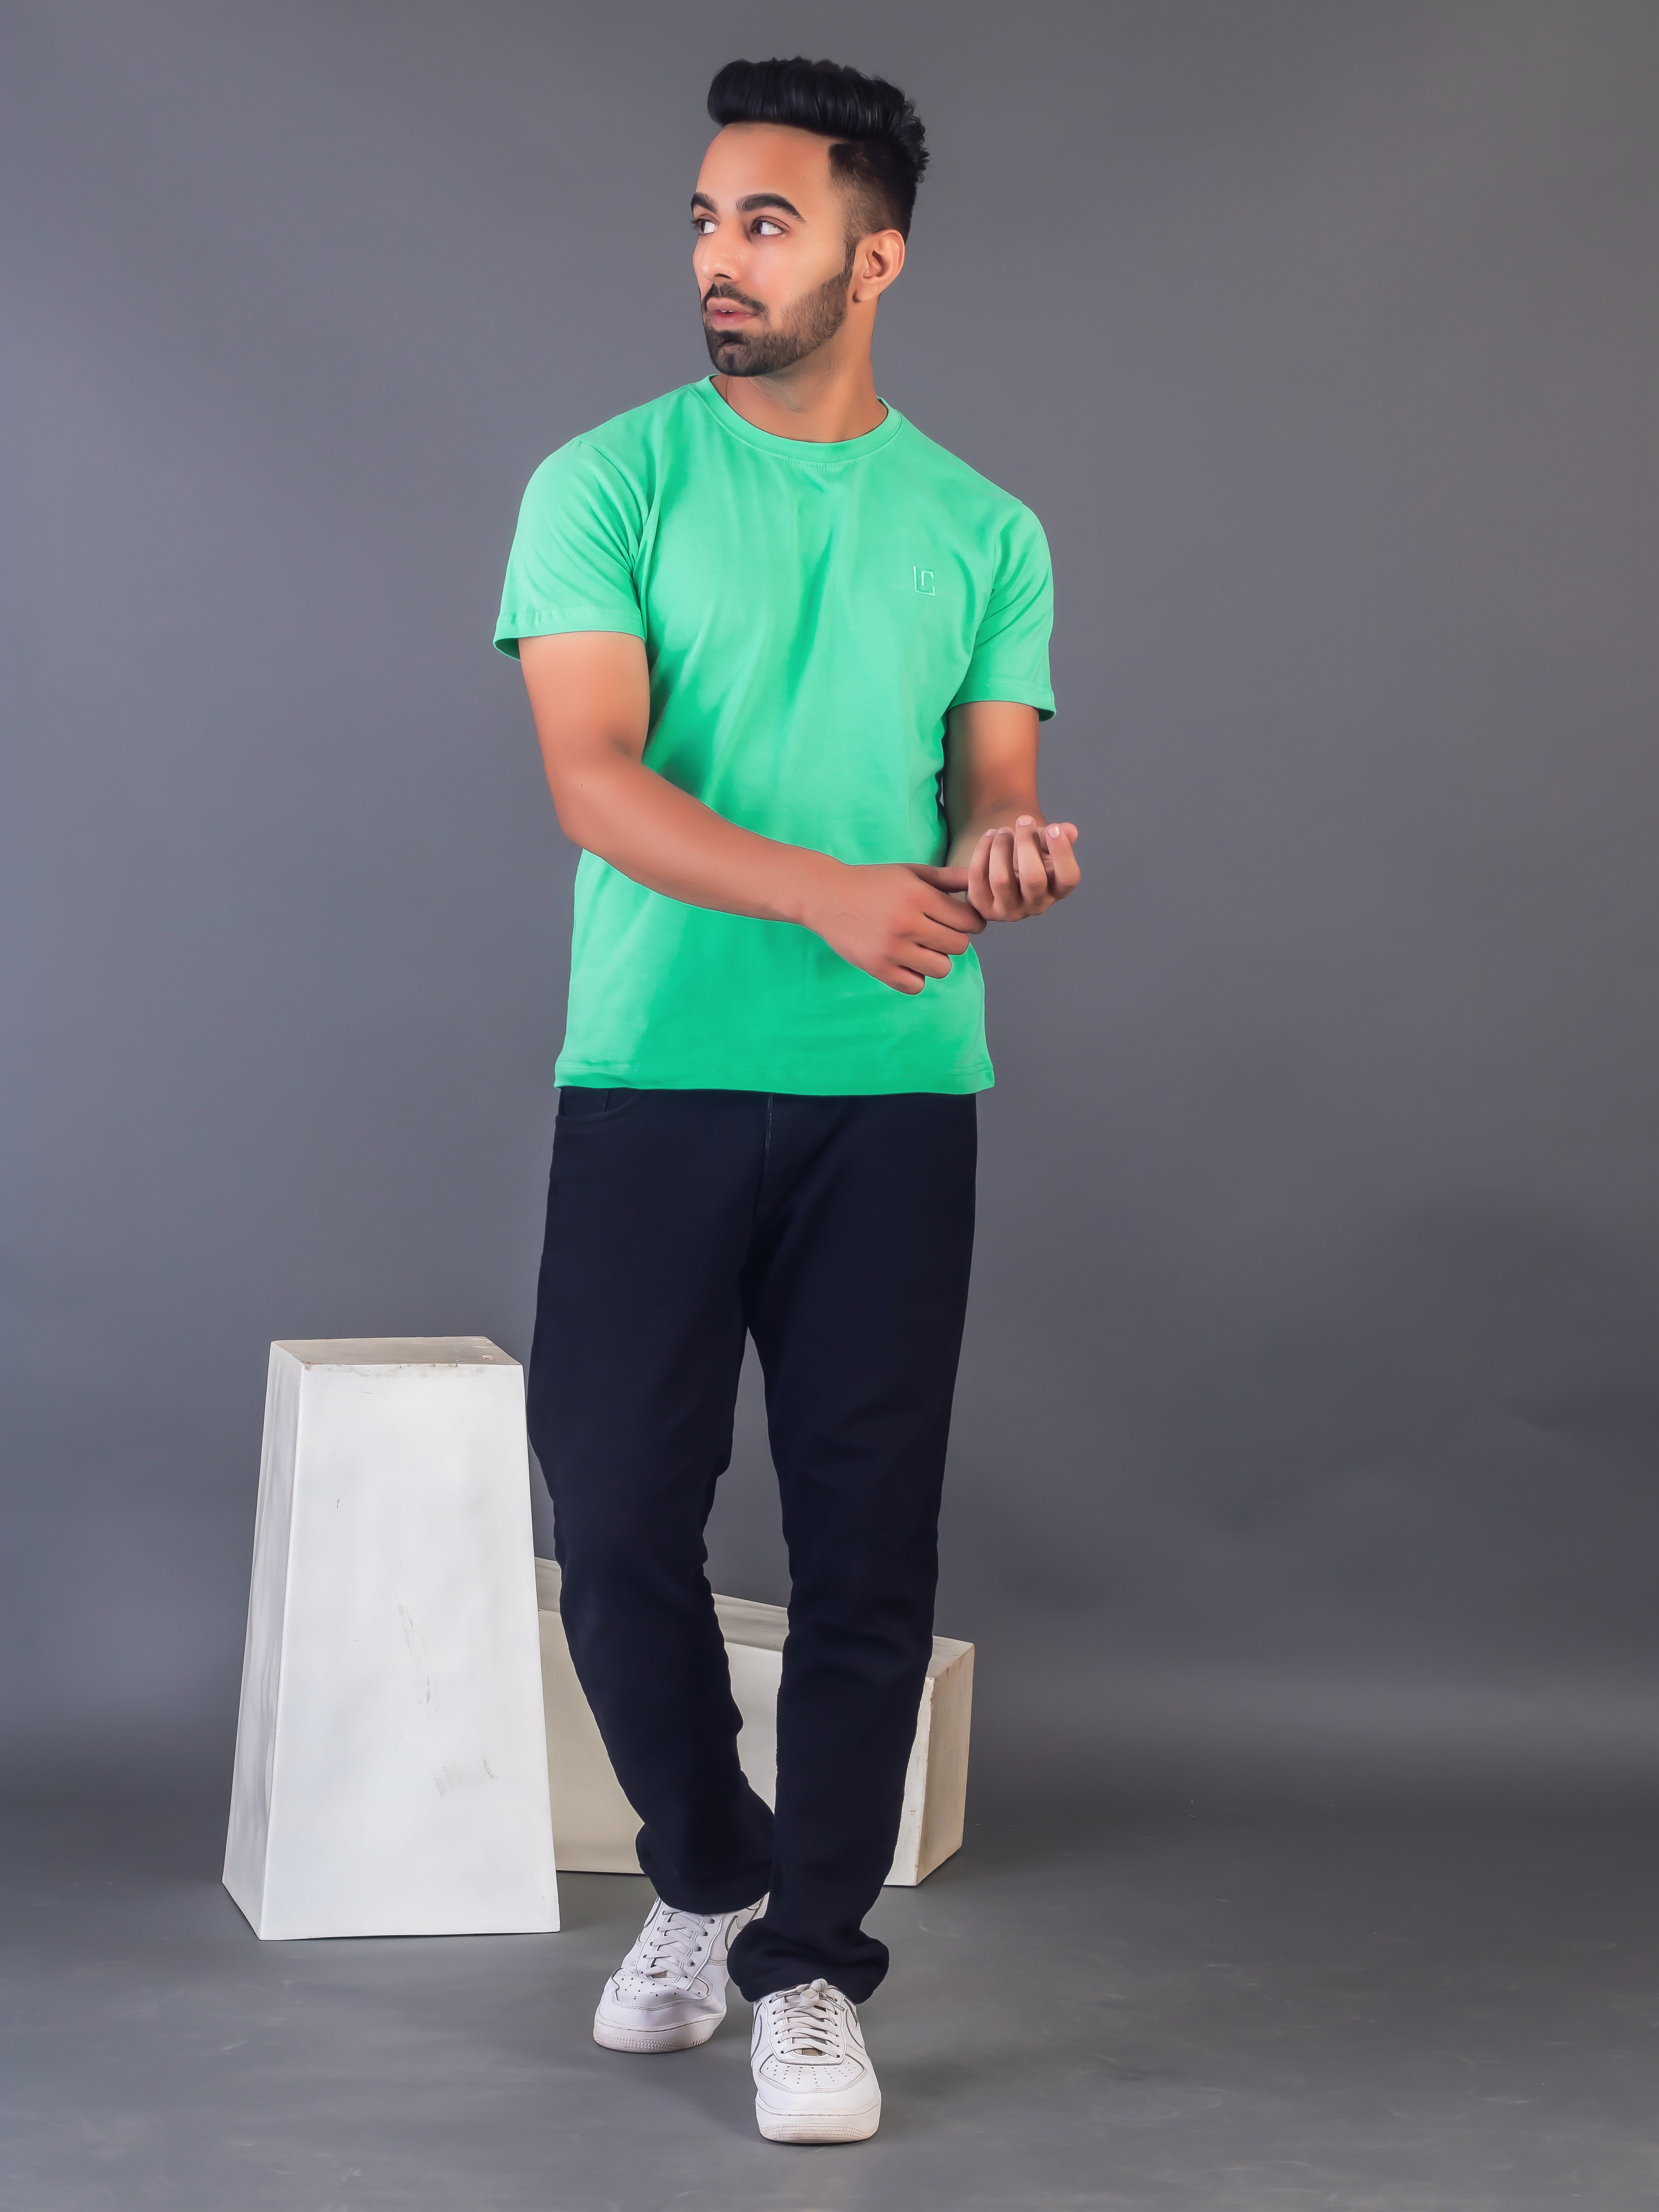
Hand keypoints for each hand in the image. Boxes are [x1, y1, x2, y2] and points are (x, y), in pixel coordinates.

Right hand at [805, 861, 984, 994]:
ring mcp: (891, 948)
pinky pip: (916, 986)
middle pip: (959, 946)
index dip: (969, 921)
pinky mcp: (877, 968)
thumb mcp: (911, 872)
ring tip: (921, 947)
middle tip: (937, 932)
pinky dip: (916, 977)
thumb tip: (980, 878)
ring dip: (936, 960)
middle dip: (953, 939)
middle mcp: (907, 923)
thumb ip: (948, 878)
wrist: (827, 896)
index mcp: (918, 895)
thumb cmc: (874, 882)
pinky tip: (906, 961)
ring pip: (942, 968)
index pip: (968, 920)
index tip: (958, 919)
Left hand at [966, 817, 1080, 921]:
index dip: (1062, 853)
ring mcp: (1009, 910)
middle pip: (1033, 878)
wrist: (1003, 865)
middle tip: (1023, 821)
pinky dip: (981, 852)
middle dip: (1026, 843)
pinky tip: (989, 836)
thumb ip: (1057, 836)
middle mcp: (1036, 905)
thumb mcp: (1045, 843)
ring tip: (1003, 830)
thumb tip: (1070, 831)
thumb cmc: (1030, 853)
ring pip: (1001, 880)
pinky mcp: (984, 908)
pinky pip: (978, 878)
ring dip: (1001, 847)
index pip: (1068, 878)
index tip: (1054, 828)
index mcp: (1058, 890)